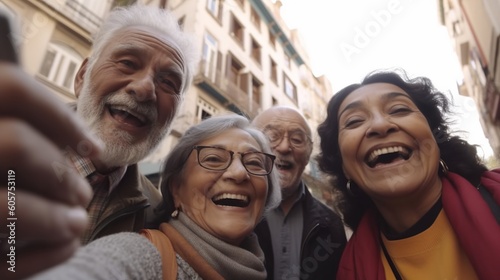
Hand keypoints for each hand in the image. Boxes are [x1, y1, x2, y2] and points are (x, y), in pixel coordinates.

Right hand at [0, 62, 101, 278]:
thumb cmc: (3, 179)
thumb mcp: (9, 148)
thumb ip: (24, 135)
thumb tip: (84, 144)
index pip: (9, 88)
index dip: (60, 117)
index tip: (93, 147)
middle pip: (12, 144)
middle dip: (60, 173)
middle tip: (83, 193)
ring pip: (4, 209)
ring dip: (56, 217)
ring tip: (78, 222)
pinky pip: (5, 262)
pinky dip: (50, 252)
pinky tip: (67, 245)